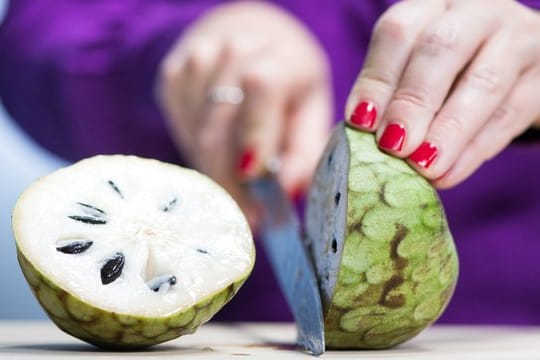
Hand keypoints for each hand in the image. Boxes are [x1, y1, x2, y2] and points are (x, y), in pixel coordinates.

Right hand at [157, 2, 330, 226]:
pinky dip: (199, 152)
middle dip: (231, 179)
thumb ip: (305, 150)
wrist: (246, 34)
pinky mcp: (171, 76)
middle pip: (220, 124)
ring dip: (216, 169)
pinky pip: (181, 128)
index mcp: (276, 54)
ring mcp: (195, 61)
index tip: (252, 178)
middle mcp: (231, 50)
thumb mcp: (310, 108)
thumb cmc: (287, 79)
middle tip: (247, 217)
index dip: (255, 135)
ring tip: (236, 184)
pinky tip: (218, 151)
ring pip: (197, 132)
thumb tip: (289, 192)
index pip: (261, 88)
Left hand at [346, 0, 539, 187]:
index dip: (378, 78)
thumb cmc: (450, 71)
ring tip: (423, 167)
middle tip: (393, 146)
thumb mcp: (416, 68)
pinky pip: (510, 114)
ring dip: (448, 130)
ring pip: (485, 82)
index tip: (361, 123)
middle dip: (414, 101)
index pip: (400, 31)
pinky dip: (474, 150)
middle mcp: (476, 12)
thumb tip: (360, 134)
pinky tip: (448, 174)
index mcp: (432, 7)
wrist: (517, 67)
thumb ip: (391, 92)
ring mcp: (517, 40)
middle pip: (443, 48)